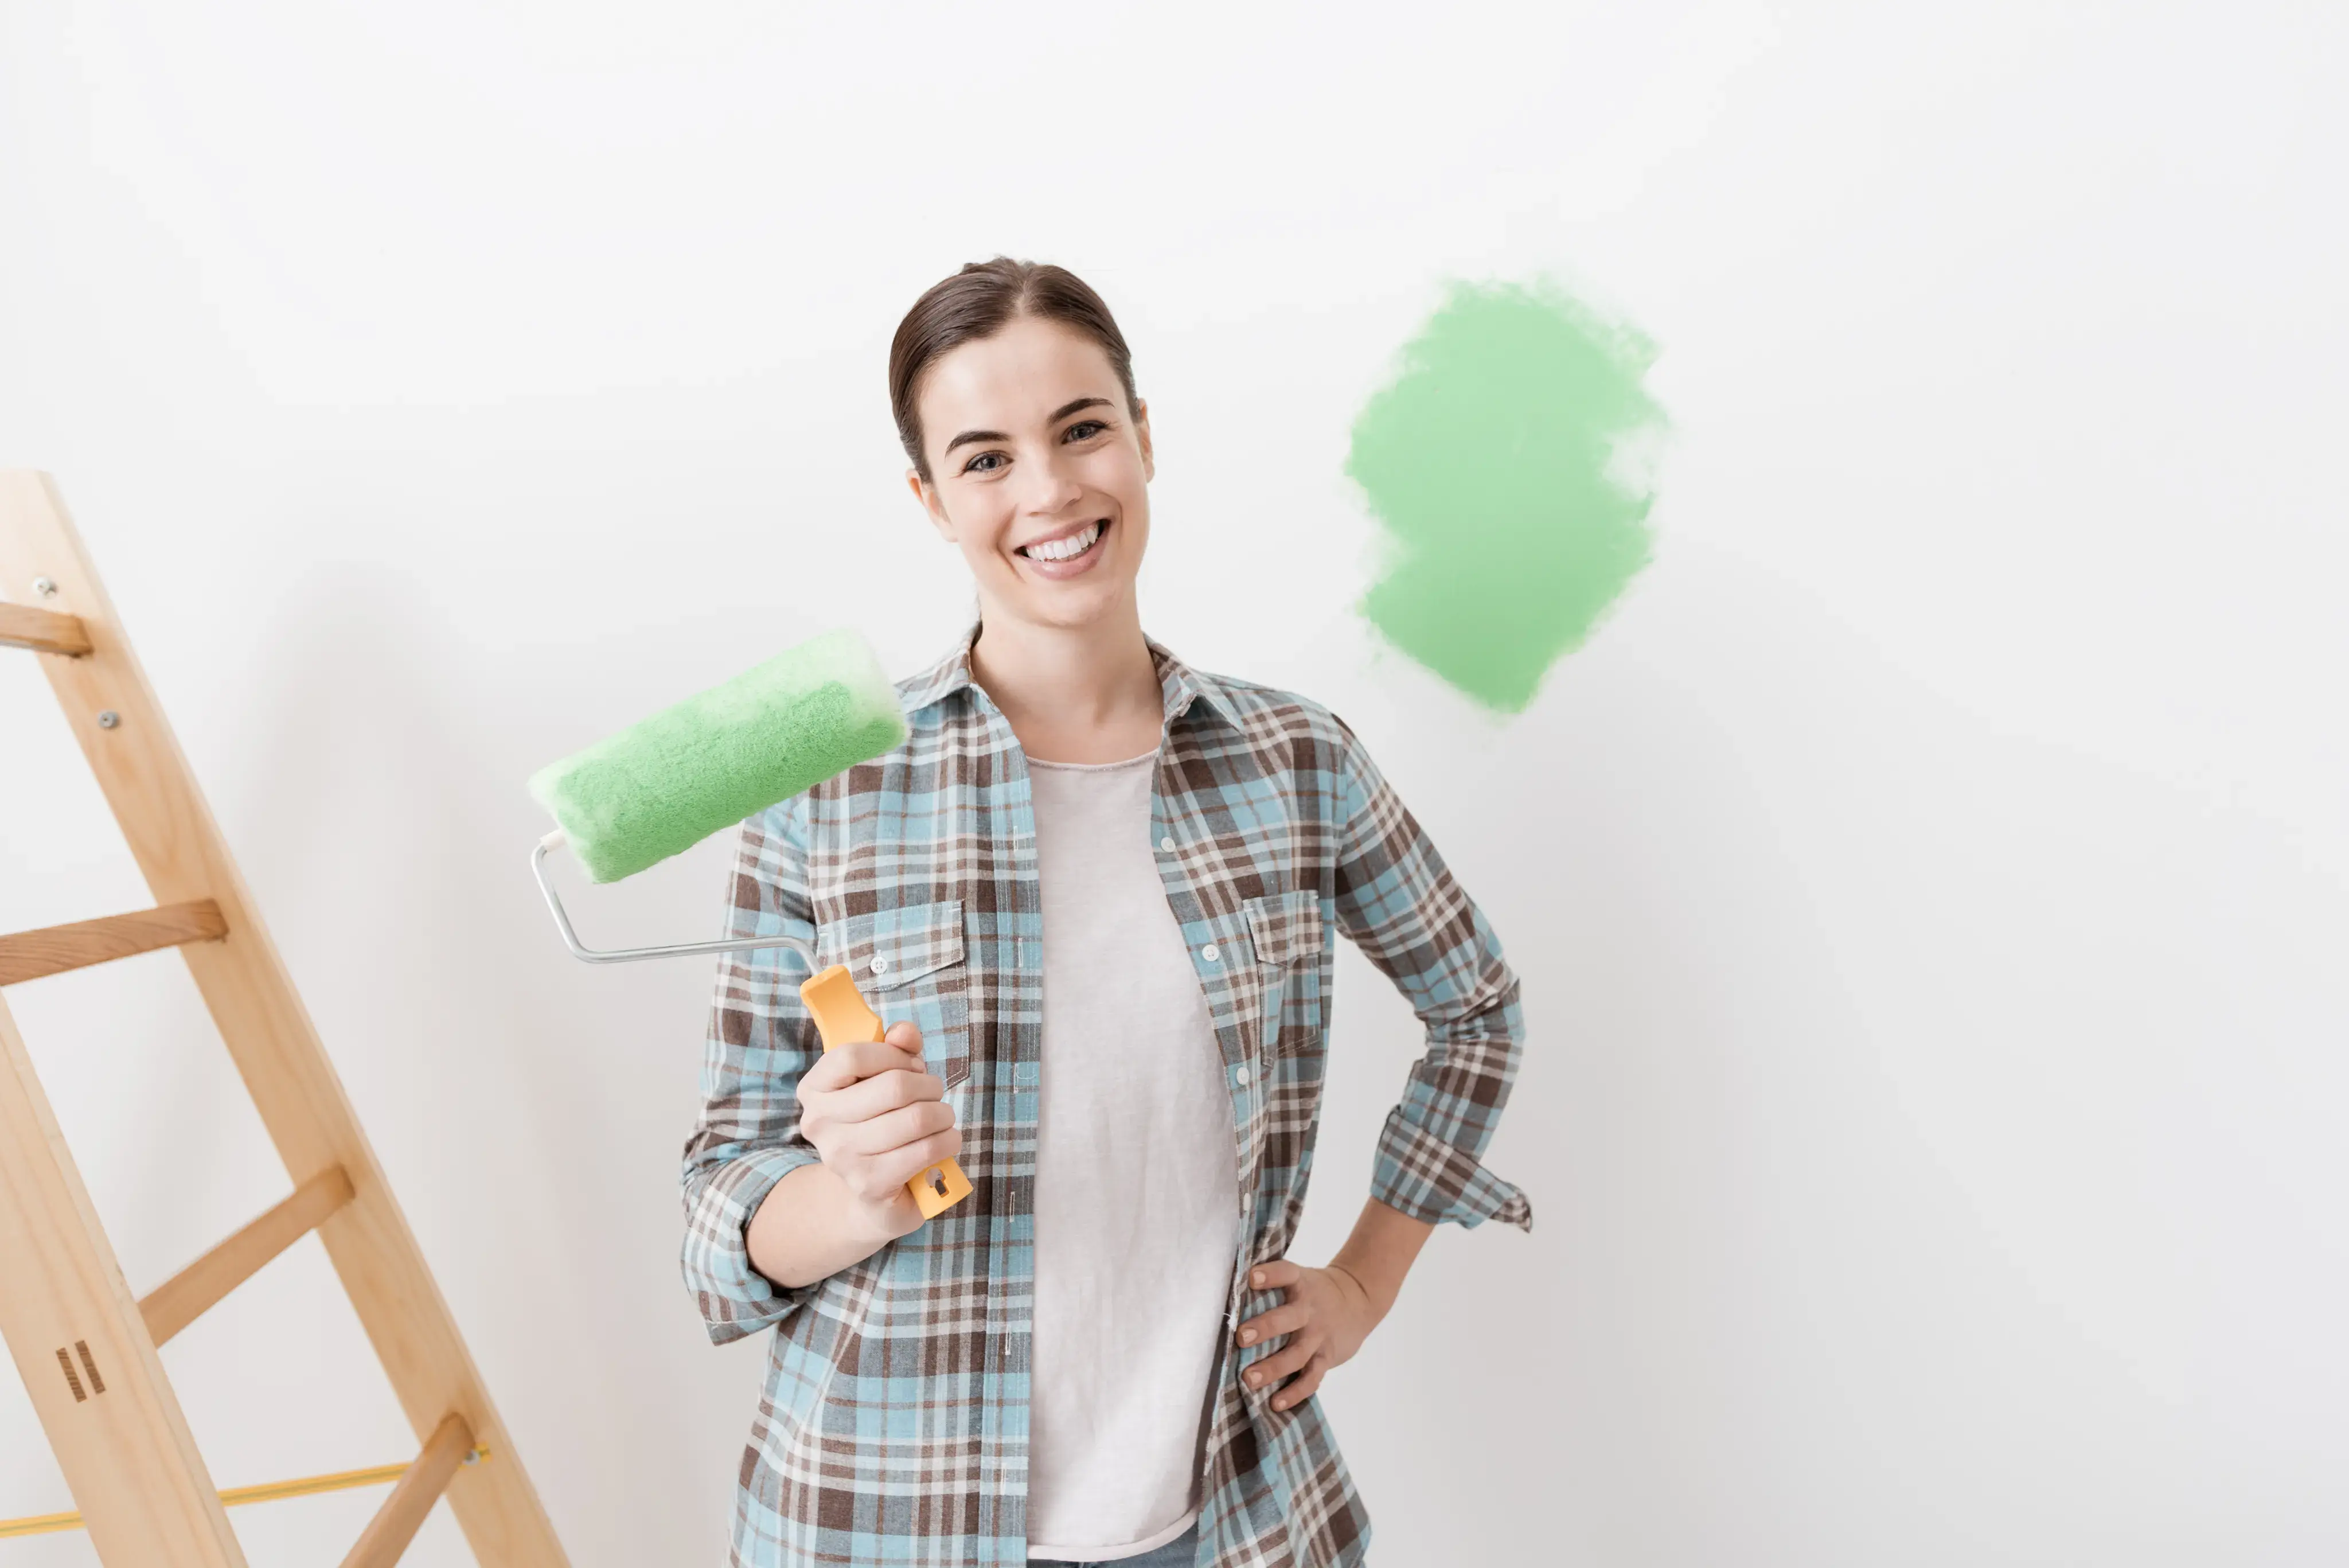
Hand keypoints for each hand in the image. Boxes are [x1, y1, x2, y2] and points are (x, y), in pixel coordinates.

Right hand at [794, 1020, 960, 1238]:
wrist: (871, 1193)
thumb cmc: (880, 1122)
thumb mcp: (885, 1077)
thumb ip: (895, 1048)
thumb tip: (905, 1033)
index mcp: (814, 1088)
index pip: (851, 1056)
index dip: (893, 1055)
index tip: (912, 1066)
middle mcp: (818, 1122)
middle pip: (893, 1087)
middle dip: (928, 1086)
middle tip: (934, 1093)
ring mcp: (841, 1156)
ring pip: (915, 1118)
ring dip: (942, 1114)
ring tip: (942, 1117)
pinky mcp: (869, 1184)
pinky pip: (925, 1150)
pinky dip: (947, 1140)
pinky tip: (946, 1139)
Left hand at [1233, 1257, 1384, 1412]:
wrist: (1358, 1300)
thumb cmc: (1313, 1291)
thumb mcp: (1300, 1279)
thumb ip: (1273, 1286)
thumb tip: (1228, 1292)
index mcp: (1301, 1284)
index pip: (1286, 1273)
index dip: (1270, 1275)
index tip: (1251, 1277)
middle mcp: (1310, 1309)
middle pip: (1288, 1318)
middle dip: (1265, 1328)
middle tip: (1241, 1337)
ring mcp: (1319, 1335)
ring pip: (1296, 1354)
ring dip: (1272, 1368)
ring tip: (1248, 1379)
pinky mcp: (1326, 1357)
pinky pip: (1311, 1378)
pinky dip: (1294, 1392)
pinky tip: (1275, 1403)